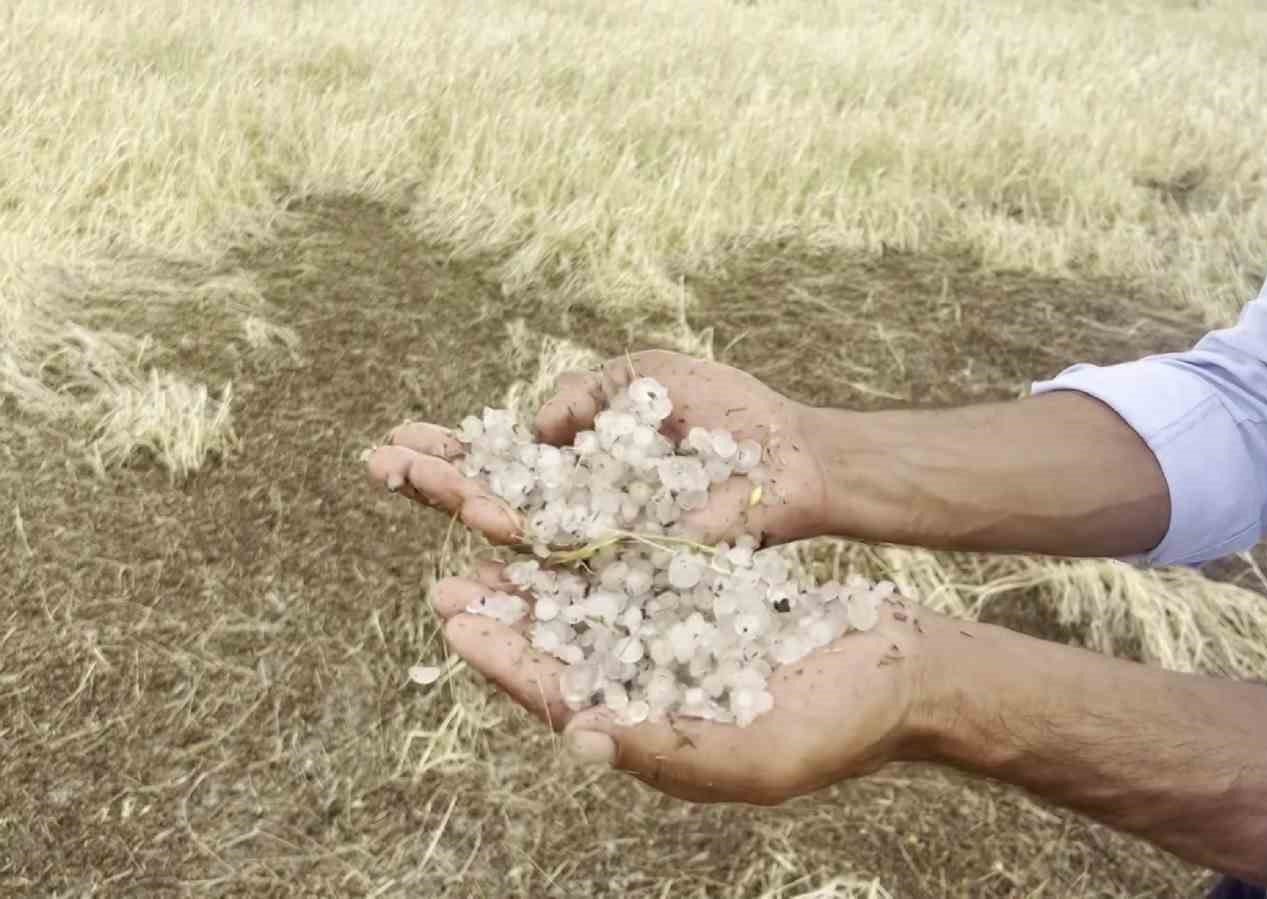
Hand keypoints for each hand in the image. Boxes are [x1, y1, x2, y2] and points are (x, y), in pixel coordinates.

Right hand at [365, 349, 828, 547]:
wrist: (793, 457)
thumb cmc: (730, 415)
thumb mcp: (645, 375)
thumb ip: (584, 391)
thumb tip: (532, 426)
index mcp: (578, 464)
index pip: (498, 462)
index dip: (449, 453)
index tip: (396, 436)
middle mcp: (579, 510)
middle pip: (491, 499)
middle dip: (433, 478)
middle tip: (374, 459)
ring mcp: (602, 544)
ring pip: (518, 534)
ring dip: (465, 502)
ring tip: (417, 479)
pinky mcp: (633, 571)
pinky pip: (569, 567)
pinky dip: (527, 547)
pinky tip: (490, 527)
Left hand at [431, 561, 942, 804]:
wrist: (908, 673)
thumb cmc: (847, 724)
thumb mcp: (762, 753)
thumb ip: (669, 748)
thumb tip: (583, 734)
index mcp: (658, 737)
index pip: (565, 699)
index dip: (507, 663)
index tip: (458, 622)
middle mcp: (656, 693)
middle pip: (562, 654)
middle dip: (503, 619)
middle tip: (445, 582)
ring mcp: (677, 649)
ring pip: (591, 611)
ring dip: (538, 581)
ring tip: (489, 542)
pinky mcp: (701, 608)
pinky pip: (637, 577)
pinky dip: (599, 550)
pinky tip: (569, 521)